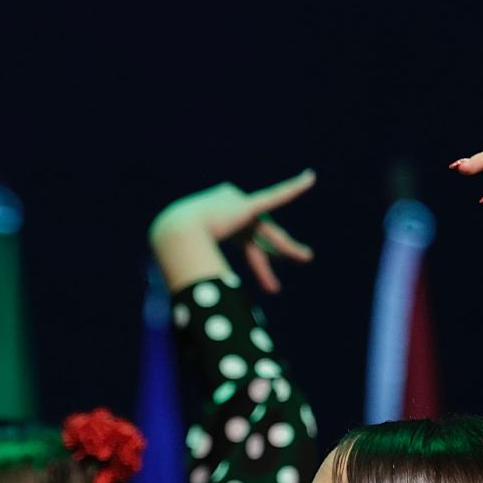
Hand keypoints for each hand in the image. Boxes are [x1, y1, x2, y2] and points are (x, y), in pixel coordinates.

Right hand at [148, 170, 316, 293]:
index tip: (271, 284)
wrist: (172, 236)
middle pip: (262, 236)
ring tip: (306, 258)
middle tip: (302, 259)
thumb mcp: (196, 270)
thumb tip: (202, 303)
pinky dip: (294, 188)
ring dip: (287, 247)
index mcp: (221, 223)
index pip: (249, 244)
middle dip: (280, 252)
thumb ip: (207, 278)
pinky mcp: (245, 206)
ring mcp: (238, 207)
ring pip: (269, 232)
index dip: (262, 264)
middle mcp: (232, 211)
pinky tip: (311, 178)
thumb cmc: (176, 255)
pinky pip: (275, 196)